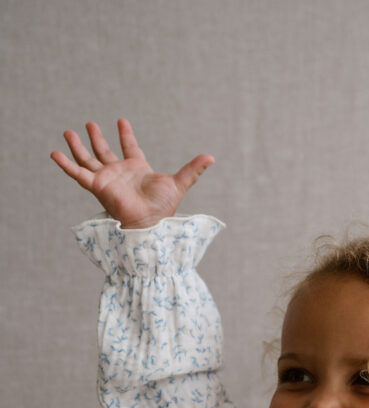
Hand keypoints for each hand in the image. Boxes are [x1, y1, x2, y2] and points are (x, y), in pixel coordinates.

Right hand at [50, 119, 213, 228]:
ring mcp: (106, 179)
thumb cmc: (164, 208)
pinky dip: (66, 164)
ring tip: (68, 132)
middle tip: (90, 124)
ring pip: (88, 159)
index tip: (122, 121)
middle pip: (105, 152)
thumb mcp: (180, 183)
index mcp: (137, 169)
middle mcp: (120, 173)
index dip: (126, 135)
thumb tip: (211, 157)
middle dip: (97, 139)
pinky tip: (54, 153)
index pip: (130, 148)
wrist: (150, 223)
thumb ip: (193, 169)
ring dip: (78, 146)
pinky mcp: (96, 186)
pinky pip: (77, 174)